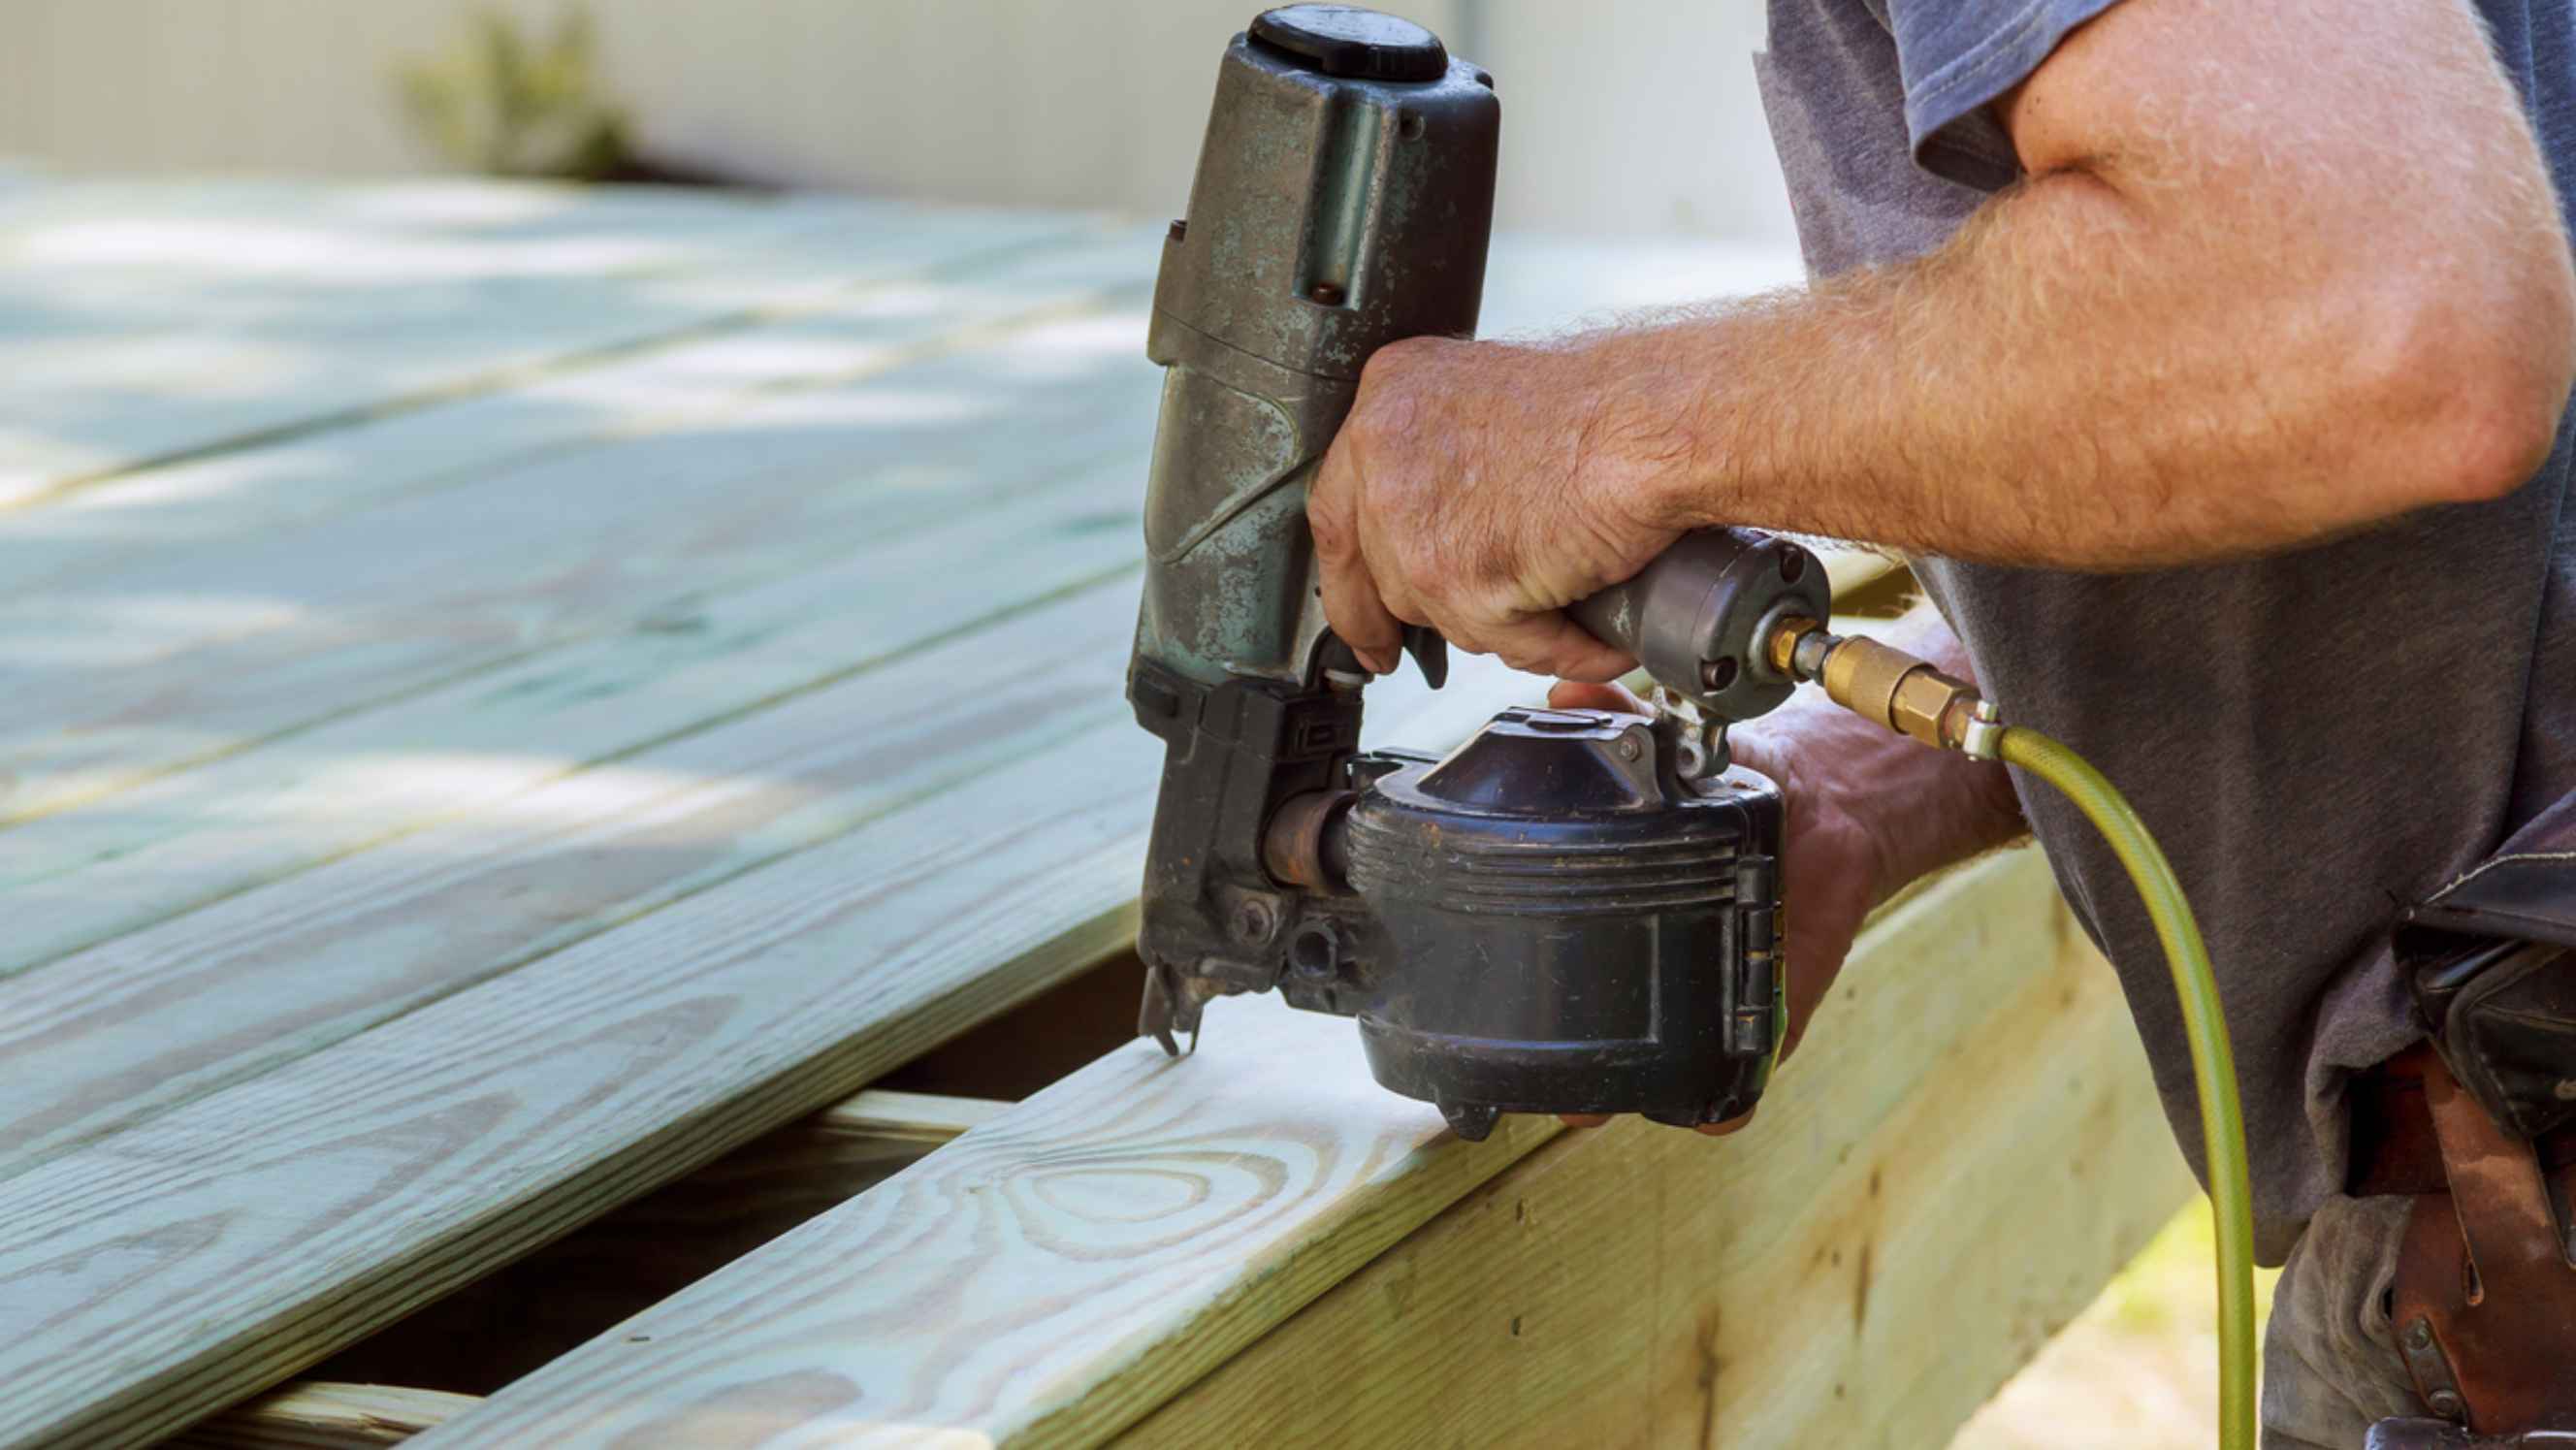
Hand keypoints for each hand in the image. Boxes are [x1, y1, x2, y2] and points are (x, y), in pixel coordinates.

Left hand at [1307, 336, 1682, 682]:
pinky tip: (1596, 639)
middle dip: (1408, 614)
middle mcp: (1384, 456)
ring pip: (1439, 615)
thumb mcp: (1490, 401)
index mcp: (1387, 400)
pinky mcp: (1460, 581)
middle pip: (1378, 570)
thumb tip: (1439, 521)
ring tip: (1561, 610)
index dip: (1350, 572)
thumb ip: (1444, 452)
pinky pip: (1508, 643)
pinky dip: (1562, 647)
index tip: (1362, 615)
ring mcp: (1413, 523)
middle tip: (1410, 650)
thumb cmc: (1610, 403)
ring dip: (1498, 624)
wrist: (1658, 424)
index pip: (1338, 507)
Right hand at [1545, 680, 1887, 1136]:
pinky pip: (1740, 1086)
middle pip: (1589, 1050)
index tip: (1487, 1022)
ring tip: (1598, 1103)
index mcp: (1619, 913)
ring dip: (1628, 1093)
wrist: (1834, 804)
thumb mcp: (1671, 748)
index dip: (1512, 1008)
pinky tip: (1714, 1112)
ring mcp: (1708, 1000)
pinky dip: (1725, 1105)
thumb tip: (1566, 695)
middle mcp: (1657, 965)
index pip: (1549, 975)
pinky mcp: (1771, 1020)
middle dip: (1562, 1075)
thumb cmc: (1743, 783)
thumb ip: (1620, 722)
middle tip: (1545, 1083)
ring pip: (1654, 1078)